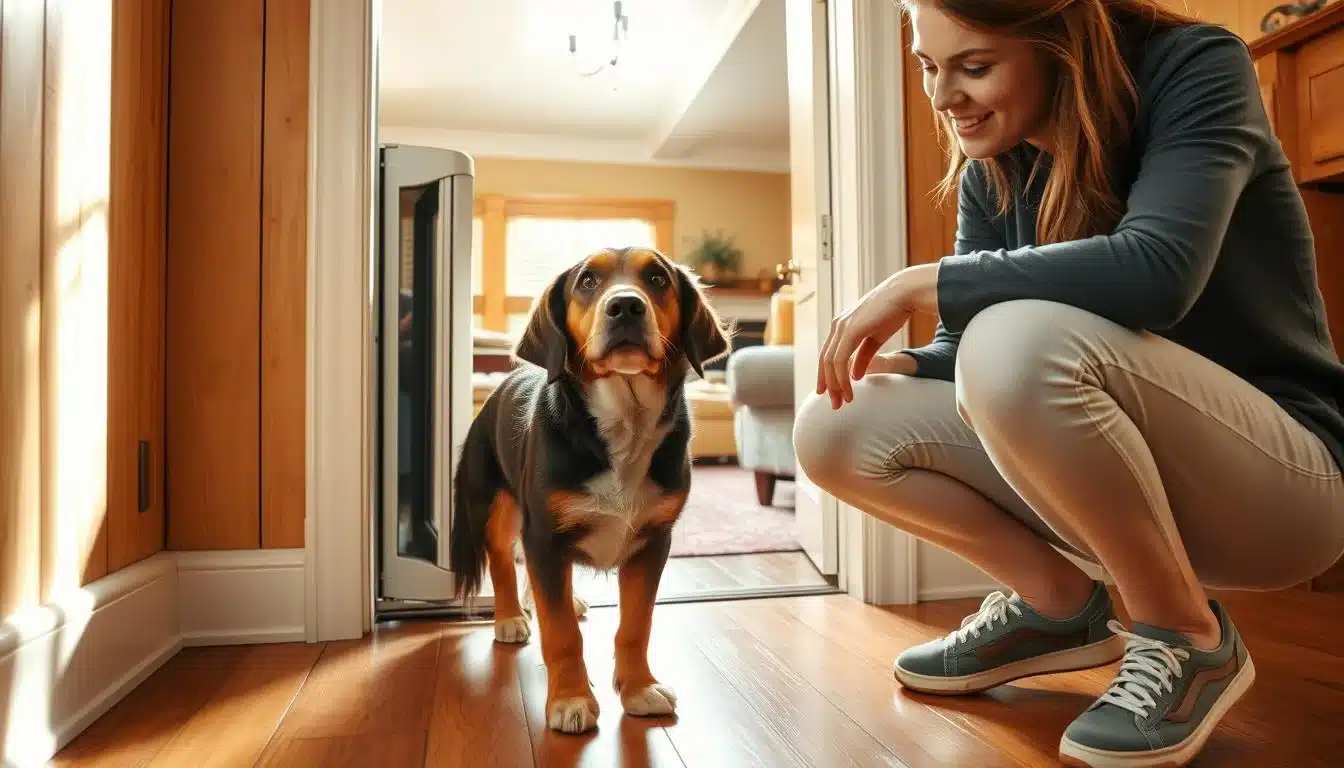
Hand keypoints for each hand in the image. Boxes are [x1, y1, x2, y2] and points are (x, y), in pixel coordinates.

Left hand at [815, 263, 937, 407]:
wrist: (904, 293)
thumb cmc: (893, 312)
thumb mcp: (875, 339)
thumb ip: (863, 356)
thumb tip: (855, 376)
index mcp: (841, 325)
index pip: (827, 354)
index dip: (826, 374)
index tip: (828, 392)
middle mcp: (837, 325)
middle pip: (825, 361)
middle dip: (828, 384)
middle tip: (834, 404)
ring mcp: (841, 327)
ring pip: (830, 363)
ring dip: (835, 385)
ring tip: (843, 401)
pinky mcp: (849, 330)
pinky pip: (839, 360)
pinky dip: (842, 378)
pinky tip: (849, 390)